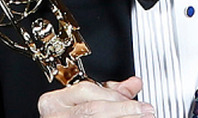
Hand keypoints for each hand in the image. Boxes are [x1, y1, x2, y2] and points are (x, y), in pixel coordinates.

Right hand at [38, 76, 154, 116]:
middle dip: (124, 108)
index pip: (85, 90)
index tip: (135, 97)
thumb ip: (107, 93)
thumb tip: (134, 83)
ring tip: (144, 117)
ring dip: (124, 117)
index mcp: (52, 102)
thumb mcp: (85, 103)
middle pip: (92, 109)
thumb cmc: (69, 116)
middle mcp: (54, 116)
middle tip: (146, 110)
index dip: (114, 94)